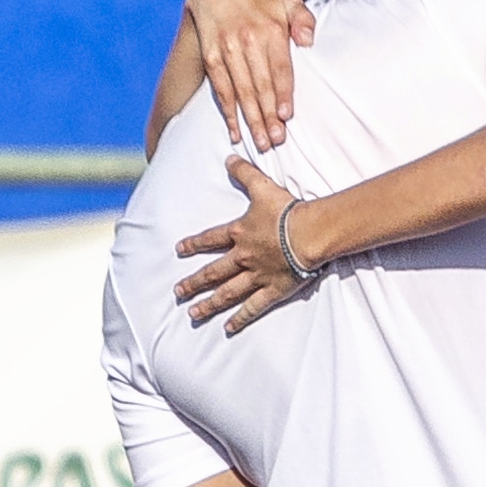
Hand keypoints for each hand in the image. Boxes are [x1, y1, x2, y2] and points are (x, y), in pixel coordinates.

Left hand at [176, 159, 313, 332]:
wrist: (308, 233)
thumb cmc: (287, 210)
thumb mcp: (262, 186)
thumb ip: (244, 172)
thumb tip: (228, 158)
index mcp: (238, 234)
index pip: (210, 240)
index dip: (193, 244)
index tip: (179, 251)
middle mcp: (242, 258)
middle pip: (212, 273)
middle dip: (193, 282)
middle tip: (178, 292)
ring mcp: (256, 277)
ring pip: (226, 293)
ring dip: (208, 304)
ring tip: (193, 314)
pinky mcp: (272, 290)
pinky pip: (253, 308)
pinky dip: (240, 319)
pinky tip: (228, 328)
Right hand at [187, 0, 312, 150]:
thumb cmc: (261, 6)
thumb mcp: (286, 3)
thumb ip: (303, 19)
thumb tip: (308, 41)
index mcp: (270, 30)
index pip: (279, 68)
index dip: (282, 93)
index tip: (286, 116)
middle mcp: (248, 39)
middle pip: (260, 84)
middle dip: (268, 116)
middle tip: (276, 141)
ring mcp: (227, 50)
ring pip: (241, 91)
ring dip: (251, 120)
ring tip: (262, 144)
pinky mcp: (211, 58)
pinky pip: (221, 90)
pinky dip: (229, 114)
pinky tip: (236, 133)